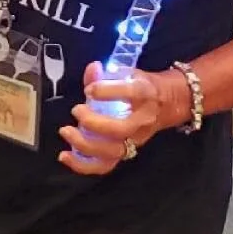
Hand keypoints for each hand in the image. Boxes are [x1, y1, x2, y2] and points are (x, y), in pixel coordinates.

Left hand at [58, 62, 180, 175]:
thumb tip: (92, 68)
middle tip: (76, 110)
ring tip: (66, 131)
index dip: (108, 91)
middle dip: (94, 122)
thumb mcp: (129, 73)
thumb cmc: (142, 87)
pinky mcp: (125, 153)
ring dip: (85, 144)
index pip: (132, 92)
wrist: (167, 104)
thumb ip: (107, 74)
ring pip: (112, 151)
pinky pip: (105, 165)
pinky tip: (65, 156)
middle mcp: (142, 120)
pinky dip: (83, 165)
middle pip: (121, 129)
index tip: (89, 90)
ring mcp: (134, 140)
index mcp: (146, 94)